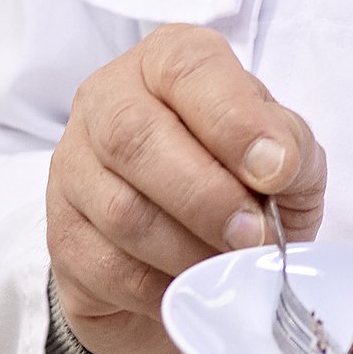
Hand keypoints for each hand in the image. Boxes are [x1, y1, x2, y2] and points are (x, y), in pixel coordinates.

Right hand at [48, 24, 324, 353]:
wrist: (186, 252)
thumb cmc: (238, 184)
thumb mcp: (283, 156)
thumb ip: (291, 148)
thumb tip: (276, 164)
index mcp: (165, 64)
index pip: (187, 69)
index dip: (233, 119)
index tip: (276, 170)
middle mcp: (106, 102)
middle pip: (134, 136)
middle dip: (206, 195)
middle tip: (255, 235)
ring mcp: (72, 170)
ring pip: (119, 210)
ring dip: (188, 250)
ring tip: (229, 267)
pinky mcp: (62, 236)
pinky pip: (108, 268)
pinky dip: (163, 289)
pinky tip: (192, 289)